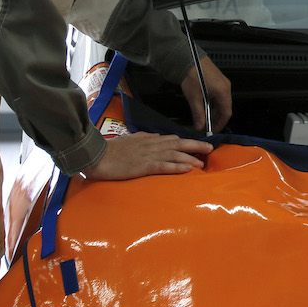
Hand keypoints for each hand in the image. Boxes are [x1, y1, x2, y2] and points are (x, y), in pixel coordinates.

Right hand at [80, 132, 213, 179]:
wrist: (97, 155)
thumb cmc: (112, 149)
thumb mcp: (131, 139)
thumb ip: (146, 138)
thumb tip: (159, 137)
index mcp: (149, 140)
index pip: (173, 139)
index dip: (187, 142)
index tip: (199, 145)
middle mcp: (152, 146)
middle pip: (179, 144)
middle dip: (196, 146)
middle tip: (210, 150)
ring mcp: (149, 155)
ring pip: (175, 156)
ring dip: (190, 159)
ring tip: (202, 164)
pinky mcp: (144, 166)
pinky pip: (164, 166)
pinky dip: (177, 167)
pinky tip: (187, 169)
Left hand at [181, 53, 231, 132]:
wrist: (189, 58)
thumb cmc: (192, 73)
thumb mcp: (194, 97)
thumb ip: (198, 114)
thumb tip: (199, 126)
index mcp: (223, 91)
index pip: (226, 113)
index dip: (220, 124)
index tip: (212, 130)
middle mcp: (226, 87)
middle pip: (225, 108)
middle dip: (216, 118)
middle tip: (206, 125)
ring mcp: (223, 84)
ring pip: (221, 103)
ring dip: (213, 111)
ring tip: (203, 116)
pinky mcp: (218, 81)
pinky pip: (219, 96)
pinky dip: (212, 103)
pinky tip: (203, 106)